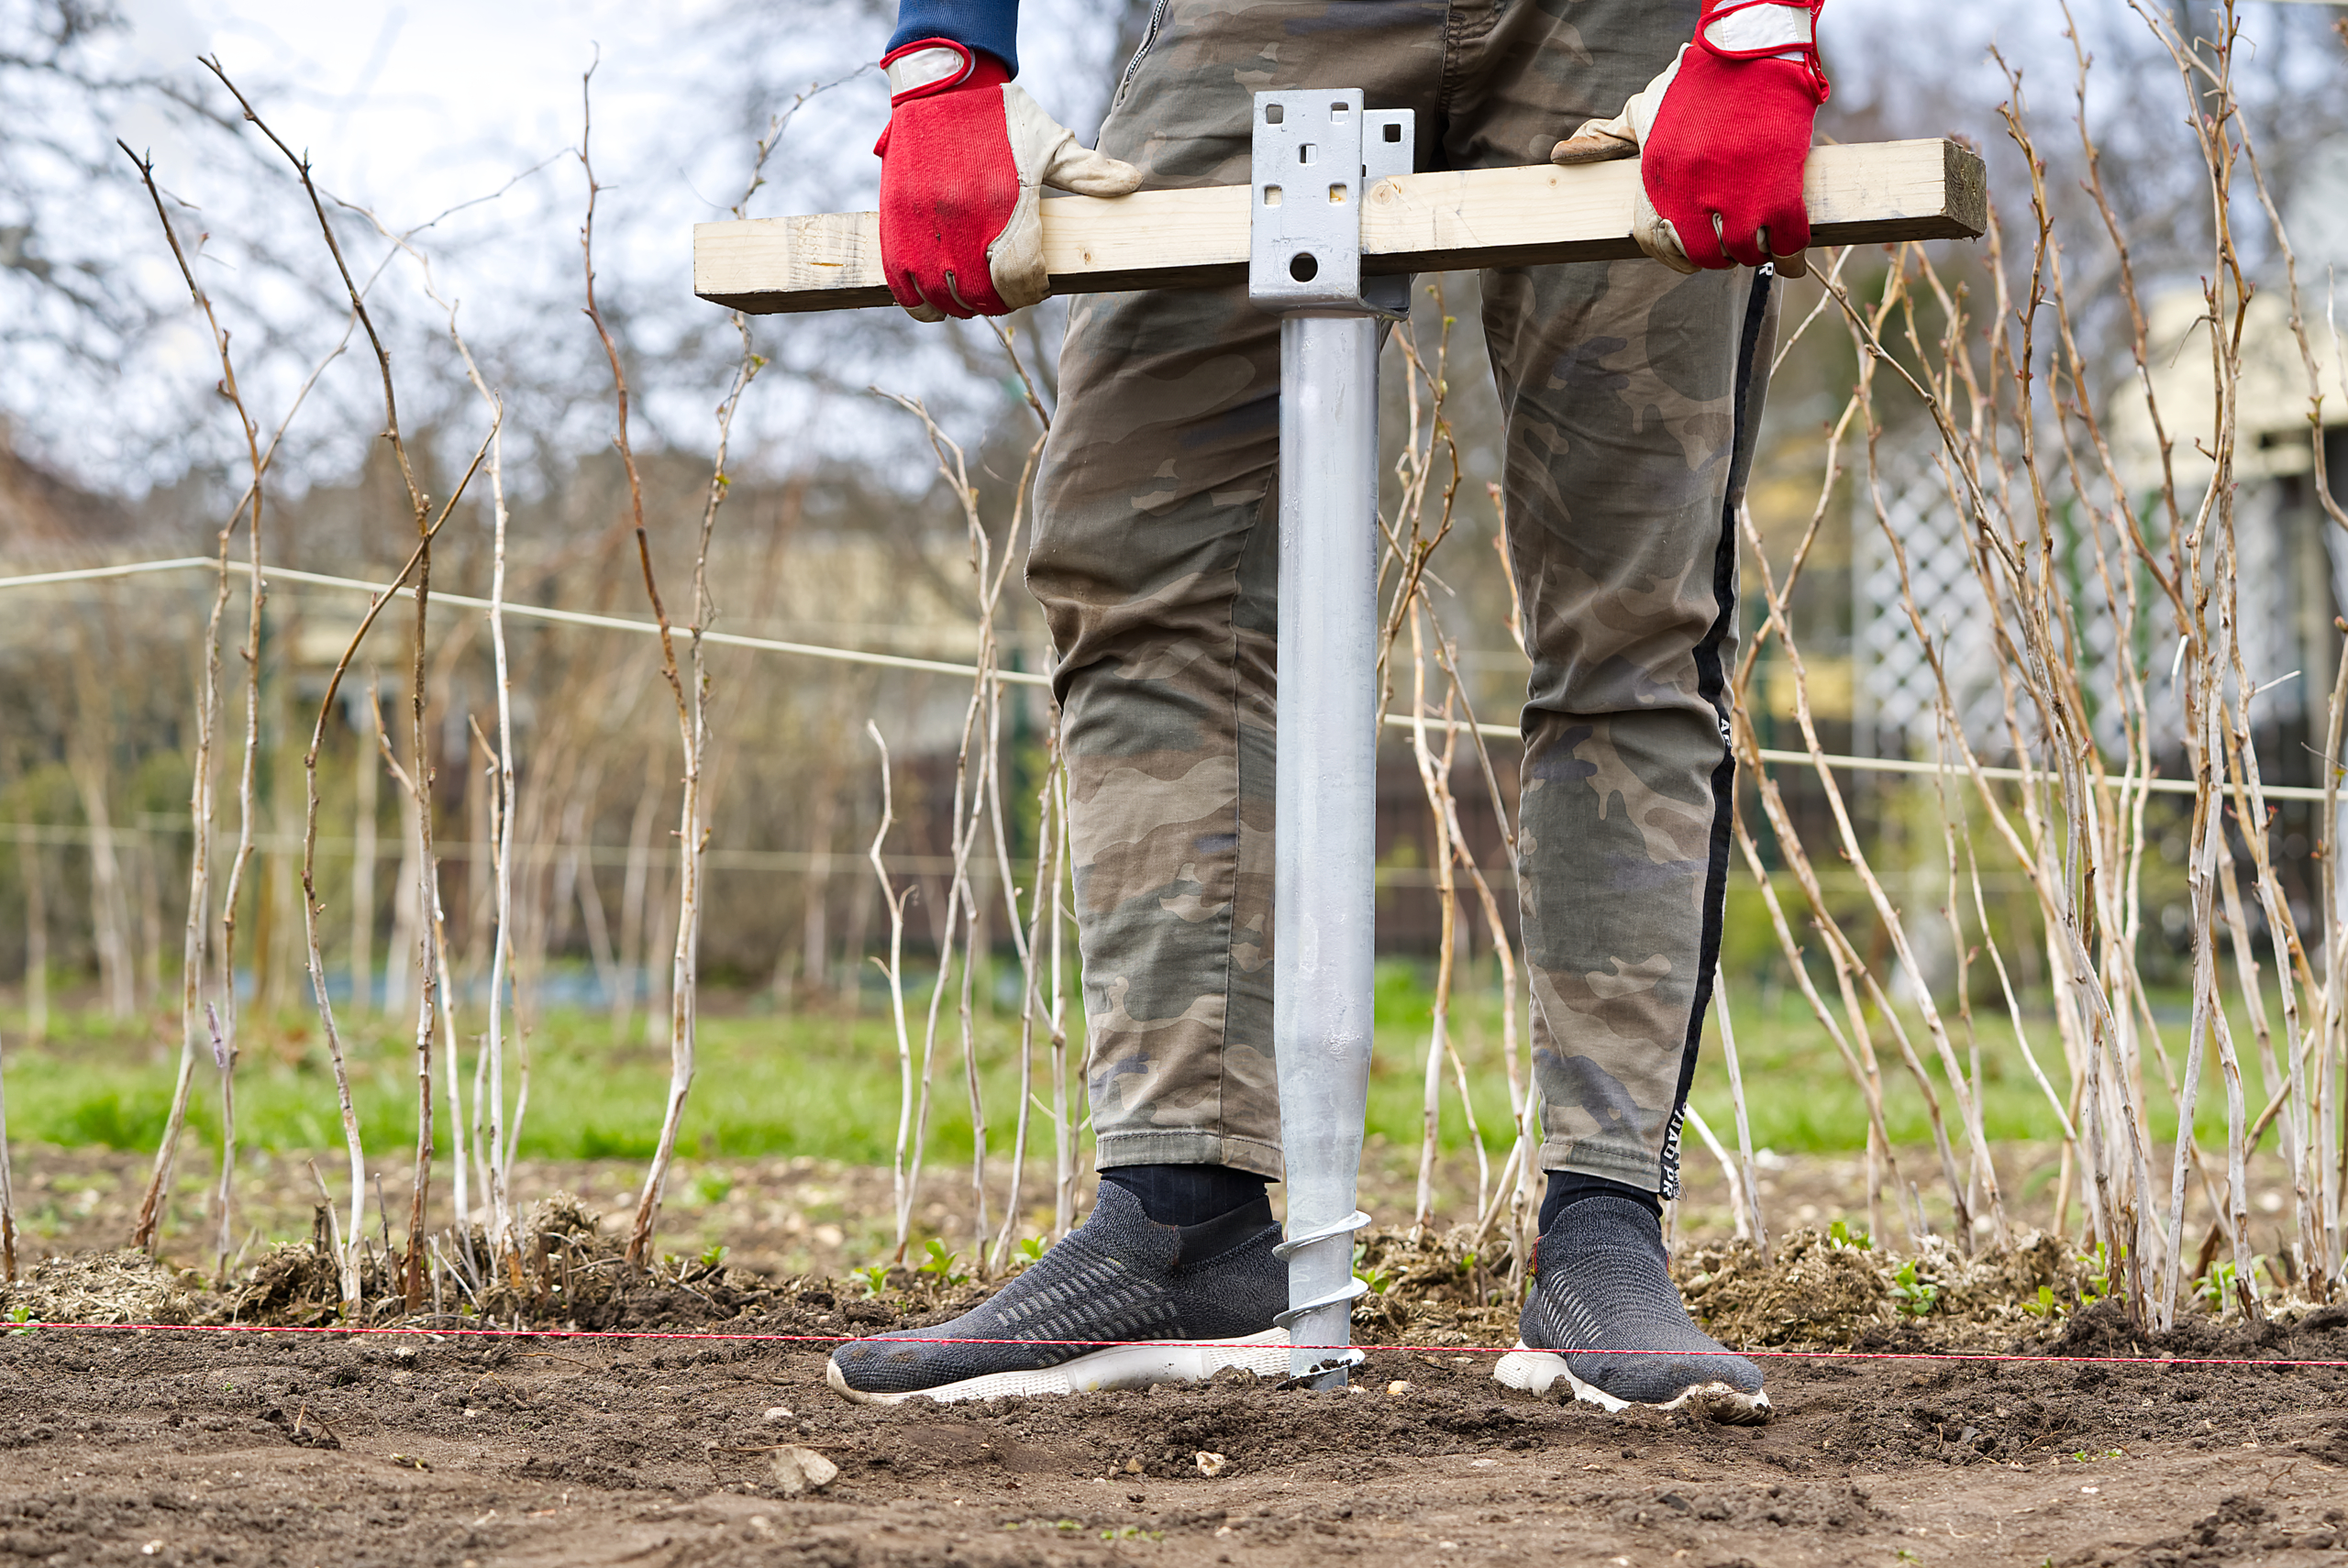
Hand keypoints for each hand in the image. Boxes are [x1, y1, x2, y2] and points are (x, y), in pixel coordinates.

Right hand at [876, 38, 1142, 320]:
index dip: (1030, 292)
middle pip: (981, 294)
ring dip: (959, 306)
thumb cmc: (1000, 115)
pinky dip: (919, 303)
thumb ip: (1086, 172)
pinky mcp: (895, 222)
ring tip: (970, 298)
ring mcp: (925, 224)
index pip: (1020, 277)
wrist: (941, 83)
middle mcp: (965, 219)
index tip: (1034, 289)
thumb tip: (1132, 184)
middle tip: (1004, 295)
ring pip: (941, 297)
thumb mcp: (1048, 141)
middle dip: (996, 302)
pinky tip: (933, 305)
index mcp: (1007, 205)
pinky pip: (902, 283)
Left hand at [1551, 0, 1826, 275]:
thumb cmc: (1699, 80)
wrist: (1752, 50)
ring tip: (1759, 242)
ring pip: (1744, 251)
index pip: (1654, 243)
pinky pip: (1785, 240)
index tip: (1691, 256)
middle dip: (1717, 257)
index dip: (1675, 257)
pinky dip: (1789, 254)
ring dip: (1753, 254)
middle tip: (1729, 248)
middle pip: (1704, 255)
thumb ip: (1610, 137)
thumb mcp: (1646, 107)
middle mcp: (1692, 192)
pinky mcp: (1778, 187)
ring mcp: (1736, 193)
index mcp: (1657, 176)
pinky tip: (1789, 257)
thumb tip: (1562, 156)